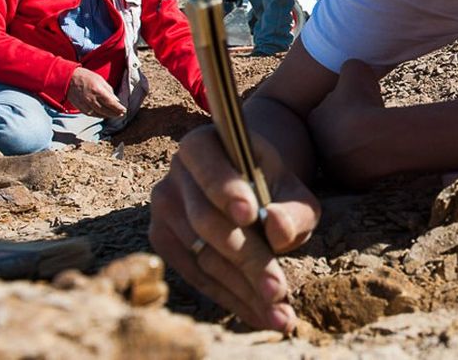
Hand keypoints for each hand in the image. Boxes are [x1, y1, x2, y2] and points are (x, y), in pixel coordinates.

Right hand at [66, 67, 125, 117]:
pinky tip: (103, 114)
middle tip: (121, 114)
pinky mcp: (80, 108)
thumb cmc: (86, 77)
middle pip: (106, 111)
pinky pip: (91, 115)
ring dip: (108, 116)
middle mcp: (91, 100)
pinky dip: (99, 115)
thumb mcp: (100, 80)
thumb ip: (109, 91)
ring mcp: (85, 105)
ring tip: (114, 115)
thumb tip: (116, 100)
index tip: (124, 110)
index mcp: (98, 91)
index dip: (118, 108)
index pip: (111, 103)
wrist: (68, 78)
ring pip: (99, 114)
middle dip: (115, 113)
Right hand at [148, 125, 319, 331]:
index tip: (249, 214)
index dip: (227, 189)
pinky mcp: (163, 239)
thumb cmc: (275, 186)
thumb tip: (277, 227)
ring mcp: (163, 208)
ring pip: (202, 255)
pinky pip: (195, 274)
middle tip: (279, 290)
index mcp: (204, 144)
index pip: (210, 166)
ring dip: (242, 288)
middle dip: (247, 259)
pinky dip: (229, 297)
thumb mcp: (294, 191)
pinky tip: (259, 314)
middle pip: (208, 222)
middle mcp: (176, 173)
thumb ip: (293, 208)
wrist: (252, 187)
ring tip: (277, 312)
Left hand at [307, 60, 387, 186]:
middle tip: (367, 122)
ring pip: (346, 155)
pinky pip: (361, 170)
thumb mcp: (355, 70)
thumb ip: (349, 68)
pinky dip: (370, 162)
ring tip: (378, 137)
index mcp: (313, 121)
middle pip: (333, 137)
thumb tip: (352, 69)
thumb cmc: (362, 102)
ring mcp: (334, 168)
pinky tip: (383, 151)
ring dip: (358, 148)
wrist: (376, 136)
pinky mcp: (351, 182)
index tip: (357, 103)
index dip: (342, 107)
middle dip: (347, 130)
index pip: (325, 113)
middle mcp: (318, 148)